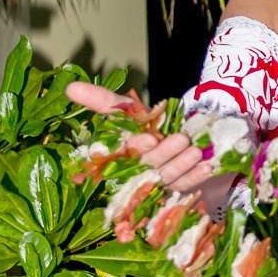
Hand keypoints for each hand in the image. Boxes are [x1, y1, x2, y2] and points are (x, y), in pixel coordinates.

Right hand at [65, 80, 212, 193]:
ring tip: (195, 151)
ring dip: (182, 165)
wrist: (173, 131)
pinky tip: (207, 167)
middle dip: (165, 154)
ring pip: (168, 177)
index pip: (123, 155)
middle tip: (181, 140)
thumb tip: (70, 87)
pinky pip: (185, 186)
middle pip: (148, 166)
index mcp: (120, 155)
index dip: (136, 147)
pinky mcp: (175, 189)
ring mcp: (156, 182)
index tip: (149, 137)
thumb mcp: (124, 108)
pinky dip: (196, 177)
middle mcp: (136, 172)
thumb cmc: (144, 121)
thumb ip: (101, 100)